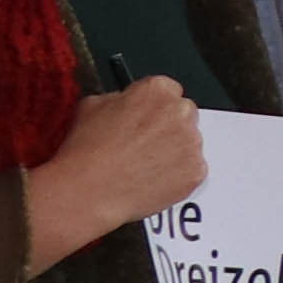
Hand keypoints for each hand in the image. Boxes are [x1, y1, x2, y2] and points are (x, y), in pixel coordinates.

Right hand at [25, 77, 204, 264]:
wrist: (89, 192)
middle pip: (183, 114)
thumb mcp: (91, 106)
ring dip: (174, 150)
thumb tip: (126, 102)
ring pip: (189, 142)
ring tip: (143, 165)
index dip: (153, 107)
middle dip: (168, 126)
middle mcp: (180, 112)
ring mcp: (192, 143)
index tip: (145, 118)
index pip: (167, 90)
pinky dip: (177, 175)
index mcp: (157, 90)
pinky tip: (152, 180)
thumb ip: (118, 98)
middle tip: (144, 144)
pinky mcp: (196, 171)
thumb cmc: (86, 151)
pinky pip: (192, 169)